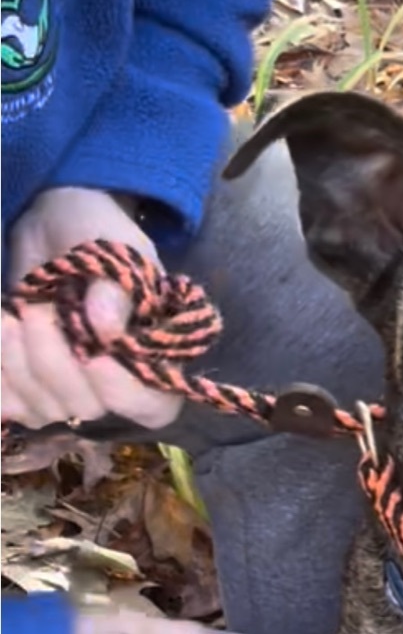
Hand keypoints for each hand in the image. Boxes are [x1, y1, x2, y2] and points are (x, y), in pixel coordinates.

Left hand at [2, 187, 183, 429]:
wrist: (49, 225)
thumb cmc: (94, 232)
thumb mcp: (112, 246)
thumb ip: (114, 286)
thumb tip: (107, 329)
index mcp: (156, 352)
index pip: (153, 406)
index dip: (123, 391)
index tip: (95, 355)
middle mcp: (118, 382)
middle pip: (90, 406)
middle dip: (54, 361)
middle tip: (35, 309)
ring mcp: (73, 391)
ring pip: (47, 408)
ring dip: (19, 363)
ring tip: (11, 316)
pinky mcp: (32, 389)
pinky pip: (12, 406)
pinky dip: (0, 376)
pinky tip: (1, 335)